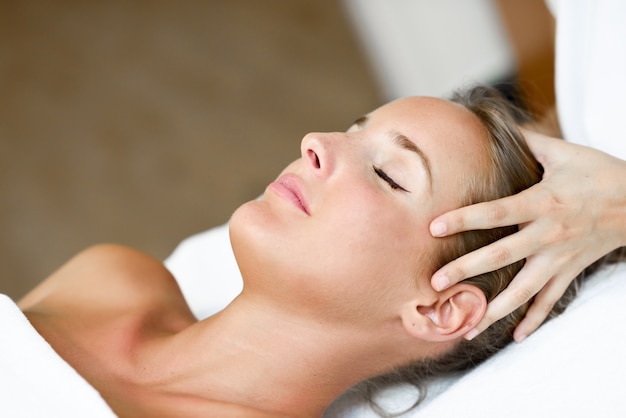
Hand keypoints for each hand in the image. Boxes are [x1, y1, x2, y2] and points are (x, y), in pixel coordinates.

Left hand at [429, 130, 625, 341]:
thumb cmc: (598, 173)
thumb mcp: (563, 152)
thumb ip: (527, 142)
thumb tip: (492, 125)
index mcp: (543, 202)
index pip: (497, 213)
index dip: (465, 219)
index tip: (435, 227)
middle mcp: (548, 234)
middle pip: (503, 256)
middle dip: (468, 270)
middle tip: (436, 284)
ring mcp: (560, 258)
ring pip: (524, 290)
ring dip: (495, 309)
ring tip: (467, 327)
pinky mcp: (570, 271)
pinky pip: (550, 301)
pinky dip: (534, 320)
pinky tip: (515, 337)